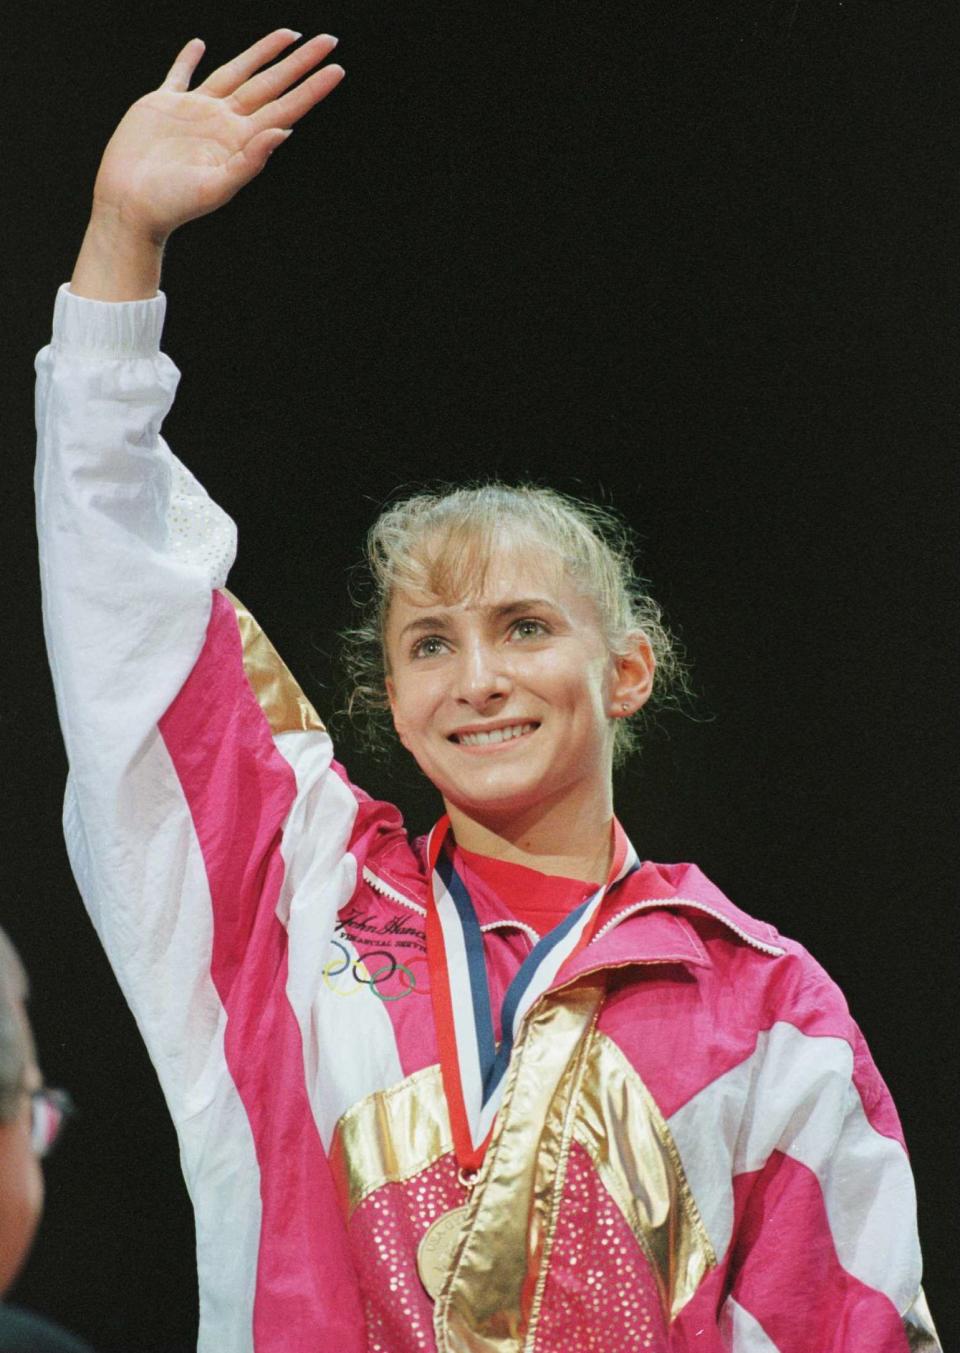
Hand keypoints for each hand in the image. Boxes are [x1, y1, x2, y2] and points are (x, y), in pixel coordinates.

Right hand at [90, 29, 343, 245]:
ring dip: (261, 53)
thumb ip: (250, 161)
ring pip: (236, 72)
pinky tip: (200, 46)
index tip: (337, 68)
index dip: (311, 88)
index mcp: (239, 140)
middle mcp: (223, 122)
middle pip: (269, 83)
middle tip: (329, 41)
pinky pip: (180, 75)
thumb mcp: (216, 187)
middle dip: (299, 62)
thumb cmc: (172, 205)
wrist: (130, 206)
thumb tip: (284, 131)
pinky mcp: (163, 105)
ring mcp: (195, 112)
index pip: (285, 107)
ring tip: (288, 35)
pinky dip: (188, 60)